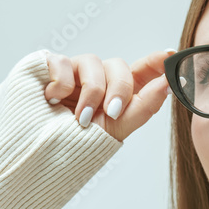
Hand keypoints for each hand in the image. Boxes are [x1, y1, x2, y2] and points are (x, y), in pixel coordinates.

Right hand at [44, 50, 176, 142]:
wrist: (37, 154)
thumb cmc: (74, 143)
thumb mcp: (115, 129)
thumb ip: (144, 106)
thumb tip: (169, 82)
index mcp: (116, 94)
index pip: (141, 71)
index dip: (156, 60)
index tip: (171, 55)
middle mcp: (97, 80)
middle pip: (119, 66)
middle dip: (119, 89)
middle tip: (112, 112)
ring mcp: (73, 73)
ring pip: (93, 62)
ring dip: (91, 92)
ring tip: (79, 118)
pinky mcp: (49, 68)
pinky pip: (63, 62)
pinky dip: (62, 84)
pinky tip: (54, 101)